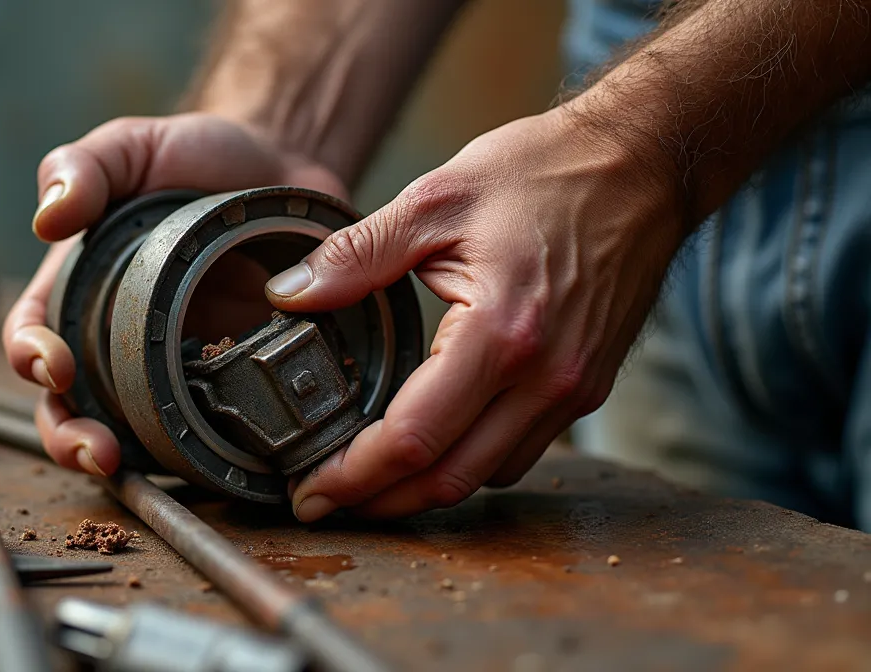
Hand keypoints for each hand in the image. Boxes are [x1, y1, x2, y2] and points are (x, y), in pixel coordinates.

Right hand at [3, 113, 346, 475]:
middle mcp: (116, 338)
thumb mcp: (131, 147)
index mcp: (80, 287)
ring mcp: (171, 365)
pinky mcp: (226, 379)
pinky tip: (209, 456)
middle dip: (68, 437)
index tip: (55, 366)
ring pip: (128, 431)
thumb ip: (83, 166)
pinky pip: (205, 426)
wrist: (281, 166)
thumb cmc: (193, 157)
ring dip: (118, 459)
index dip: (32, 357)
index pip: (34, 333)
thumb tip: (49, 215)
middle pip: (70, 406)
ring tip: (125, 467)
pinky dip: (198, 450)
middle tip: (93, 451)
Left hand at [271, 109, 684, 520]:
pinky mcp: (586, 387)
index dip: (353, 476)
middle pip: (449, 479)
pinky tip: (432, 439)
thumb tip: (287, 294)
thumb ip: (356, 255)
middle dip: (378, 501)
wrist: (644, 164)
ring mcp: (573, 389)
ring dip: (423, 488)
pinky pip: (518, 450)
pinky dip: (468, 461)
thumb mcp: (436, 199)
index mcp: (500, 334)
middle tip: (323, 501)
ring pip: (486, 475)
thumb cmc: (545, 172)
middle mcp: (546, 378)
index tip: (308, 490)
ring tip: (366, 476)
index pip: (414, 438)